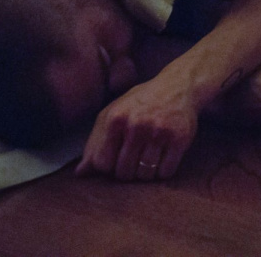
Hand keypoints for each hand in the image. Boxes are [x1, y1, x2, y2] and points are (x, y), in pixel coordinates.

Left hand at [74, 76, 198, 181]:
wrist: (178, 86)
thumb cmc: (140, 103)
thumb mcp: (113, 114)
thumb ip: (94, 143)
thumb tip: (80, 173)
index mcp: (116, 118)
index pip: (102, 164)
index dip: (108, 167)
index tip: (116, 158)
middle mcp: (137, 125)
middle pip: (124, 172)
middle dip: (128, 171)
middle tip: (135, 158)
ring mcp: (160, 132)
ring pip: (145, 175)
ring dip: (146, 172)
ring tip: (148, 158)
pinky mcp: (180, 138)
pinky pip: (166, 172)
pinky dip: (163, 171)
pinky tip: (163, 157)